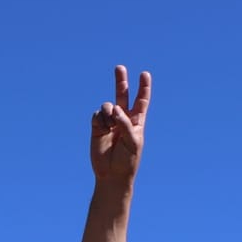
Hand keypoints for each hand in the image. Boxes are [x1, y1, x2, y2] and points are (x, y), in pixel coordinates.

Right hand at [89, 64, 150, 184]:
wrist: (111, 174)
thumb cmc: (128, 160)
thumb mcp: (133, 142)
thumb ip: (125, 123)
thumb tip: (114, 107)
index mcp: (136, 121)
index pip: (141, 101)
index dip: (143, 88)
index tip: (145, 74)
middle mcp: (122, 119)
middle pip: (122, 95)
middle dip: (121, 81)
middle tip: (119, 67)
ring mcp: (109, 122)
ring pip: (107, 105)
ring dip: (109, 112)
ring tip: (110, 125)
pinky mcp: (97, 127)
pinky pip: (97, 115)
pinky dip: (101, 121)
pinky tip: (103, 130)